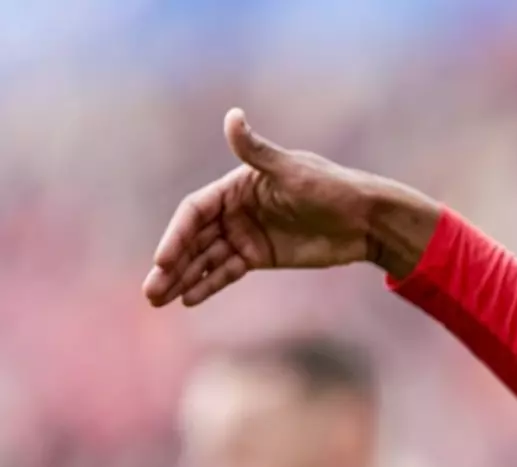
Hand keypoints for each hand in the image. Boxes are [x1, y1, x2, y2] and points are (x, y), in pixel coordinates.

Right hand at [144, 108, 422, 306]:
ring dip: (182, 278)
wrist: (366, 220)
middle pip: (193, 239)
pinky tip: (188, 299)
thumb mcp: (294, 171)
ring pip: (205, 259)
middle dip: (171, 264)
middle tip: (150, 292)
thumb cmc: (332, 188)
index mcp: (236, 186)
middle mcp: (235, 210)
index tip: (163, 260)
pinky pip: (226, 272)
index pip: (194, 211)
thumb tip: (233, 116)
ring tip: (159, 299)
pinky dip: (208, 284)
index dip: (177, 235)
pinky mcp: (259, 256)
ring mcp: (245, 234)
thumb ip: (257, 152)